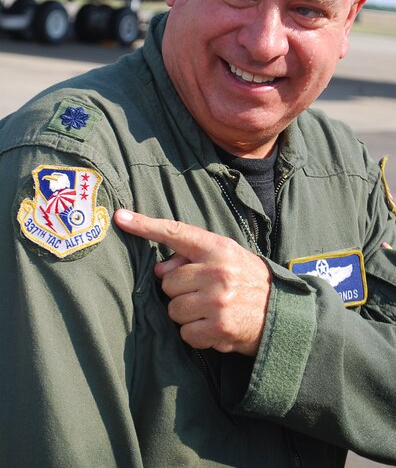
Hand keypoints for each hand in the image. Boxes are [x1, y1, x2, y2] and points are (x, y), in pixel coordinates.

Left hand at [114, 210, 271, 355]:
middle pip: (167, 281)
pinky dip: (196, 335)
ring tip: (210, 311)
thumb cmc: (251, 283)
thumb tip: (160, 269)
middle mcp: (217, 271)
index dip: (145, 226)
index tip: (120, 218)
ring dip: (186, 315)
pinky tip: (214, 328)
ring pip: (173, 309)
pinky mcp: (218, 328)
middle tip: (202, 294)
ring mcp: (218, 300)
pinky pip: (185, 333)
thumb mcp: (228, 259)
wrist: (284, 316)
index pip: (176, 232)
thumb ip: (193, 257)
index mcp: (218, 248)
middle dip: (179, 291)